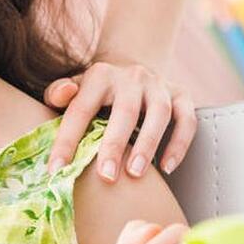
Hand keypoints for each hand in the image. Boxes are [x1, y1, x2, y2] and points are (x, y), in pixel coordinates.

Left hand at [44, 60, 195, 182]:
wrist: (132, 66)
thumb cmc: (96, 89)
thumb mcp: (73, 87)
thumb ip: (58, 93)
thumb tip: (62, 94)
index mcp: (99, 76)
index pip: (80, 109)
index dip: (67, 140)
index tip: (57, 170)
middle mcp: (131, 77)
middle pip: (124, 111)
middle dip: (114, 145)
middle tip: (106, 176)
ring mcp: (159, 85)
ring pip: (159, 114)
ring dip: (148, 145)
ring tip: (135, 173)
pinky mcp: (182, 94)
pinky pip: (187, 119)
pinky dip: (179, 143)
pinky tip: (167, 167)